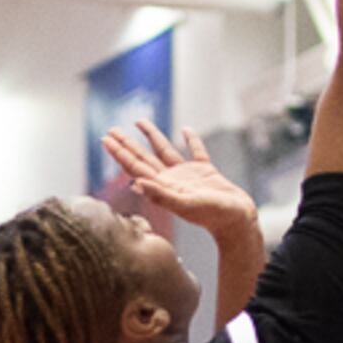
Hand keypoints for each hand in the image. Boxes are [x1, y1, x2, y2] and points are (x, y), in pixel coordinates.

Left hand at [99, 123, 255, 234]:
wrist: (236, 220)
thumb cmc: (212, 216)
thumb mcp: (185, 205)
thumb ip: (161, 196)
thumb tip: (136, 184)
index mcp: (163, 187)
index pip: (135, 166)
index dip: (120, 153)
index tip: (105, 138)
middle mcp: (171, 180)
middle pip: (143, 157)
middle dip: (127, 143)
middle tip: (112, 129)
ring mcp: (187, 175)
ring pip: (164, 150)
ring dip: (152, 136)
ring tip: (138, 121)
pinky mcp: (205, 171)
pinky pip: (196, 151)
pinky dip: (191, 140)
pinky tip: (186, 130)